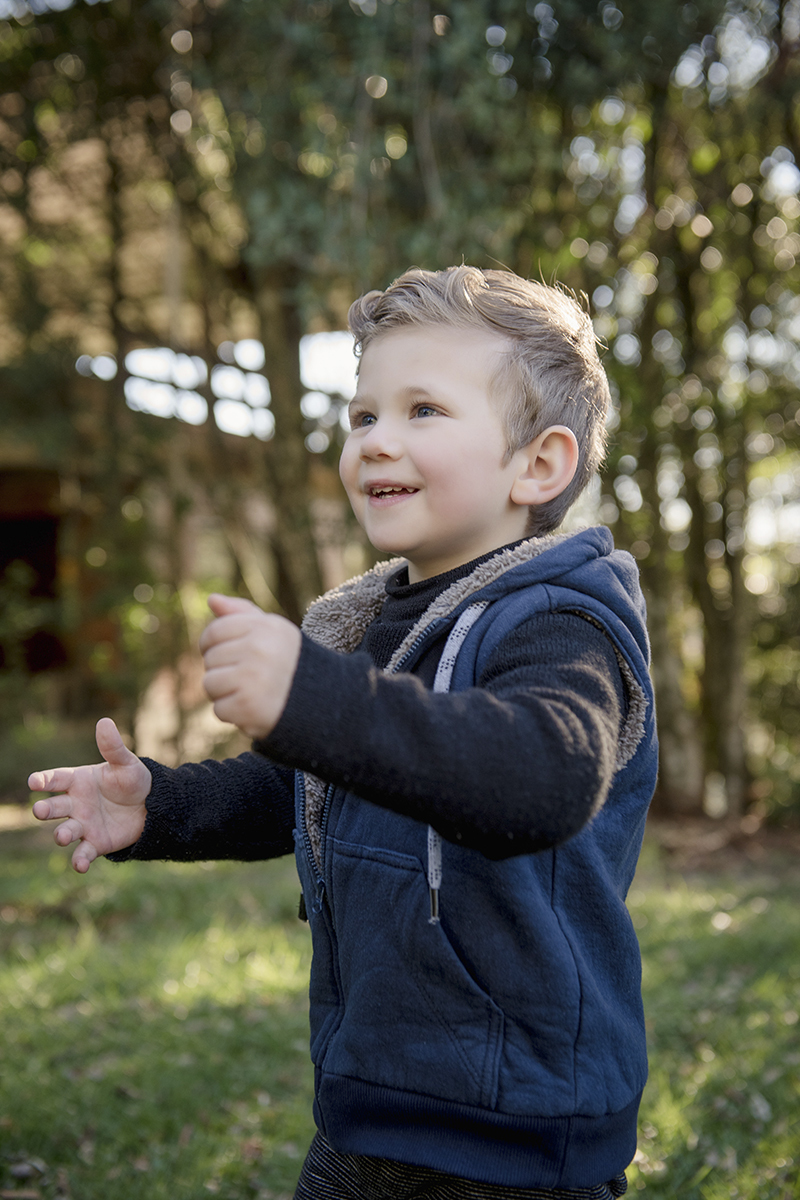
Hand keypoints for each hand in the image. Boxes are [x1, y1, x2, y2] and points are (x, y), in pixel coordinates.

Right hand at [28, 718, 151, 872]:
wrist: (152, 806)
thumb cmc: (133, 781)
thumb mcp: (126, 763)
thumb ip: (113, 747)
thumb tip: (104, 722)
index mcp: (78, 781)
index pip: (56, 779)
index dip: (44, 780)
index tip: (34, 781)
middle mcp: (75, 803)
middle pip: (54, 807)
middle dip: (45, 809)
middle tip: (40, 810)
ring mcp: (83, 824)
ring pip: (65, 830)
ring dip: (62, 834)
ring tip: (63, 836)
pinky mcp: (95, 843)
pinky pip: (83, 853)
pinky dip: (79, 861)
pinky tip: (80, 866)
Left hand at [200, 595, 301, 739]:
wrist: (319, 701)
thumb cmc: (288, 662)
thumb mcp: (272, 631)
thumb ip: (242, 614)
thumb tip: (212, 599)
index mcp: (264, 626)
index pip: (214, 631)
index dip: (212, 645)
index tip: (226, 655)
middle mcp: (258, 649)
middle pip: (210, 659)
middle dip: (222, 670)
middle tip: (248, 677)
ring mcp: (252, 678)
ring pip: (210, 684)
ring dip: (225, 693)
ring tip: (250, 692)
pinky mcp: (247, 706)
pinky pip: (219, 709)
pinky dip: (234, 714)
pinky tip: (254, 708)